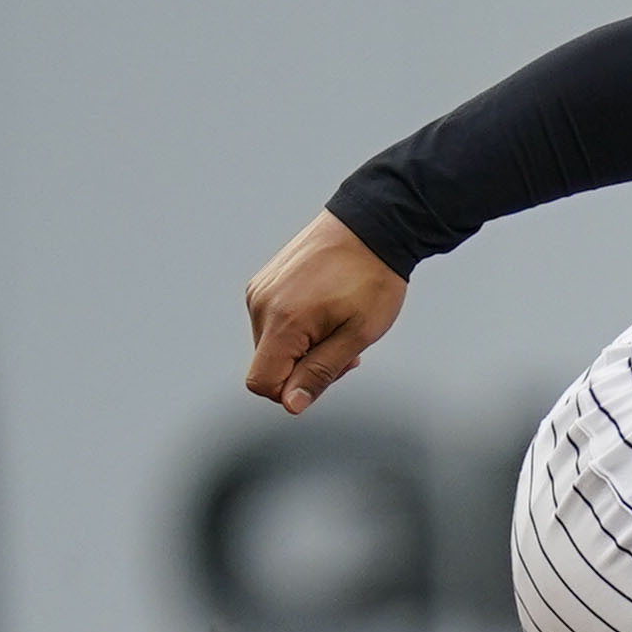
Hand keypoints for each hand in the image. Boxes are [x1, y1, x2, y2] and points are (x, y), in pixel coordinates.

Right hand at [244, 212, 405, 412]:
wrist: (372, 227)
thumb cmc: (372, 279)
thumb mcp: (357, 335)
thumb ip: (320, 372)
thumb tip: (291, 404)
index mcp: (282, 321)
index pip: (261, 382)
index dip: (292, 392)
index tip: (328, 374)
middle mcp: (260, 305)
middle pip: (269, 365)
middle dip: (304, 368)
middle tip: (345, 347)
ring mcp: (259, 290)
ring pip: (272, 344)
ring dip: (303, 348)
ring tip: (339, 326)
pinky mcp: (264, 281)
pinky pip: (272, 321)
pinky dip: (297, 328)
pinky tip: (326, 312)